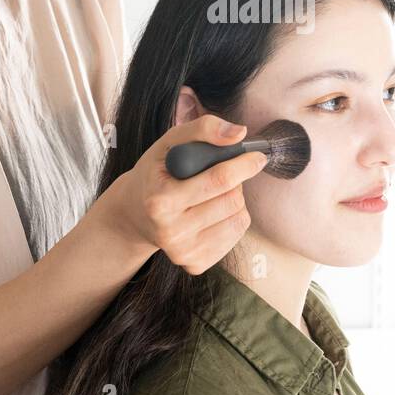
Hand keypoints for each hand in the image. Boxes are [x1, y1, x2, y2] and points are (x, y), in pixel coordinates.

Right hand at [102, 115, 267, 274]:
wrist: (136, 213)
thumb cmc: (157, 173)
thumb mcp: (169, 143)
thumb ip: (202, 129)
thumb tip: (239, 133)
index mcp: (161, 201)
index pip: (218, 180)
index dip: (244, 165)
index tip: (258, 156)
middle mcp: (170, 232)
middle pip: (232, 200)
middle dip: (235, 182)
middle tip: (219, 175)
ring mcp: (183, 252)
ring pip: (239, 218)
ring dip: (235, 200)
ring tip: (213, 194)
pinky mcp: (195, 264)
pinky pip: (236, 235)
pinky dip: (232, 219)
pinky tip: (212, 213)